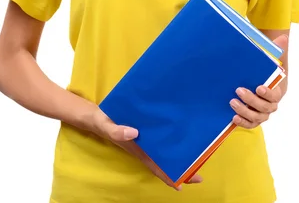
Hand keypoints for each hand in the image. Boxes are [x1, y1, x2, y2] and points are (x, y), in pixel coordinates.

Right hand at [88, 106, 202, 189]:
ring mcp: (146, 137)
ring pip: (165, 149)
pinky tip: (182, 130)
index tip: (183, 185)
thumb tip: (134, 133)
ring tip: (199, 150)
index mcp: (137, 149)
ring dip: (179, 151)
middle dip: (181, 166)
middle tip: (200, 169)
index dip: (168, 176)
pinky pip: (161, 135)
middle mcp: (144, 146)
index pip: (155, 166)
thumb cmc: (102, 122)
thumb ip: (117, 131)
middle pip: (165, 160)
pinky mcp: (146, 128)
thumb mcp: (106, 125)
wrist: (97, 114)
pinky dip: (171, 135)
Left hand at [230, 34, 287, 129]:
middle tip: (238, 90)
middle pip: (265, 108)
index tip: (259, 87)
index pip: (274, 95)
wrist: (258, 80)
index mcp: (277, 91)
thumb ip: (277, 49)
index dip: (268, 93)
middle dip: (252, 100)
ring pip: (257, 118)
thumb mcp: (270, 59)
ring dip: (245, 112)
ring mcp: (262, 113)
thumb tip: (283, 37)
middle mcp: (271, 104)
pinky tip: (234, 117)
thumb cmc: (265, 70)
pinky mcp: (253, 118)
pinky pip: (250, 124)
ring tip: (232, 102)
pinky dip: (243, 123)